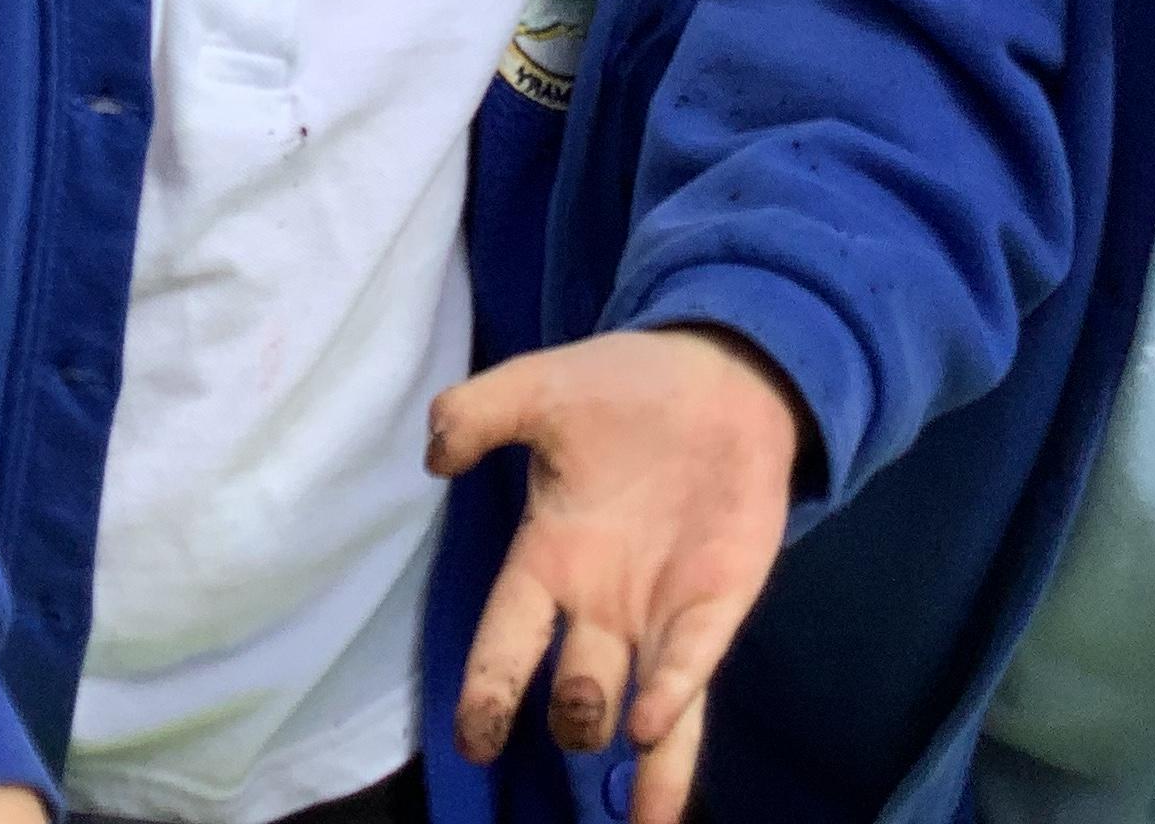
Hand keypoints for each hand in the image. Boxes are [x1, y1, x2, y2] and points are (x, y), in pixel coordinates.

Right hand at [429, 328, 800, 823]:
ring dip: (627, 750)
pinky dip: (671, 701)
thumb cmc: (623, 389)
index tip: (472, 738)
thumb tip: (434, 456)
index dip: (487, 691)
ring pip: (641, 710)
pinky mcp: (717, 606)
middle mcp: (601, 604)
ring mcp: (662, 613)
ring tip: (628, 808)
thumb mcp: (539, 389)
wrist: (720, 373)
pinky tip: (651, 730)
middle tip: (571, 712)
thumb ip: (478, 413)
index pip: (506, 641)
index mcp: (549, 560)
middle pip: (575, 688)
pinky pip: (693, 668)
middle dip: (571, 713)